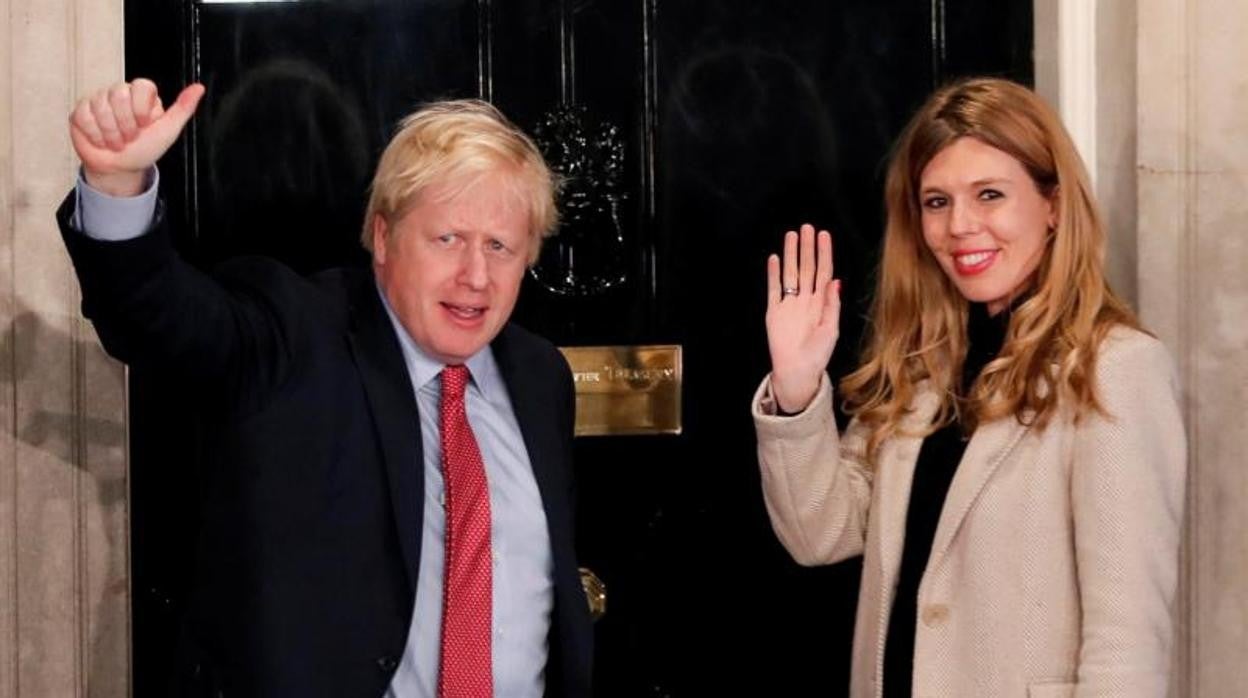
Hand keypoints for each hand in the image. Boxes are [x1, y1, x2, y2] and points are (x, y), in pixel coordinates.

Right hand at [69, 79, 204, 195]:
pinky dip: (95, 135)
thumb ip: (183, 109)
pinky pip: (84, 116)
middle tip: (130, 137)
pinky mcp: (80, 112)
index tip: (145, 125)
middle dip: (126, 124)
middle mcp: (119, 93)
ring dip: (111, 133)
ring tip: (117, 141)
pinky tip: (101, 140)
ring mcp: (97, 100)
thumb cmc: (145, 149)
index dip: (142, 109)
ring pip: (100, 106)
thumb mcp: (169, 130)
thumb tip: (199, 88)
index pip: (141, 86)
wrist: (121, 169)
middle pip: (119, 95)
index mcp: (141, 95)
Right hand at [765, 223, 840, 412]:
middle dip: (807, 247)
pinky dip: (773, 274)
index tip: (824, 235)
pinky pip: (774, 289)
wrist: (797, 372)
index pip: (824, 272)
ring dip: (790, 255)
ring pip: (790, 273)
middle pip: (807, 267)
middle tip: (807, 227)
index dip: (824, 253)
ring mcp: (790, 304)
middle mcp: (806, 300)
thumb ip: (831, 305)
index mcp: (821, 303)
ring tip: (791, 235)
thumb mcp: (831, 330)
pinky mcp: (774, 312)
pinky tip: (774, 259)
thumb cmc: (817, 355)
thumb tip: (836, 281)